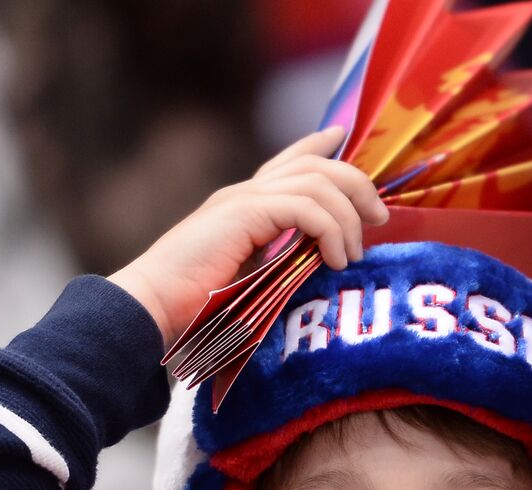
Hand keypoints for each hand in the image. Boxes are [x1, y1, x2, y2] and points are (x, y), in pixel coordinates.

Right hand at [108, 126, 388, 347]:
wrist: (152, 308)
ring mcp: (243, 199)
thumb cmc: (196, 310)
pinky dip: (330, 231)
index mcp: (244, 205)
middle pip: (315, 164)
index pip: (289, 160)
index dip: (319, 144)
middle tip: (379, 217)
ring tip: (352, 255)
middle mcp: (245, 193)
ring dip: (347, 217)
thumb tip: (320, 268)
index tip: (343, 139)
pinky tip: (334, 260)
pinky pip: (306, 208)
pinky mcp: (243, 213)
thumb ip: (281, 264)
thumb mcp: (252, 282)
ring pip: (318, 182)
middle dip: (356, 184)